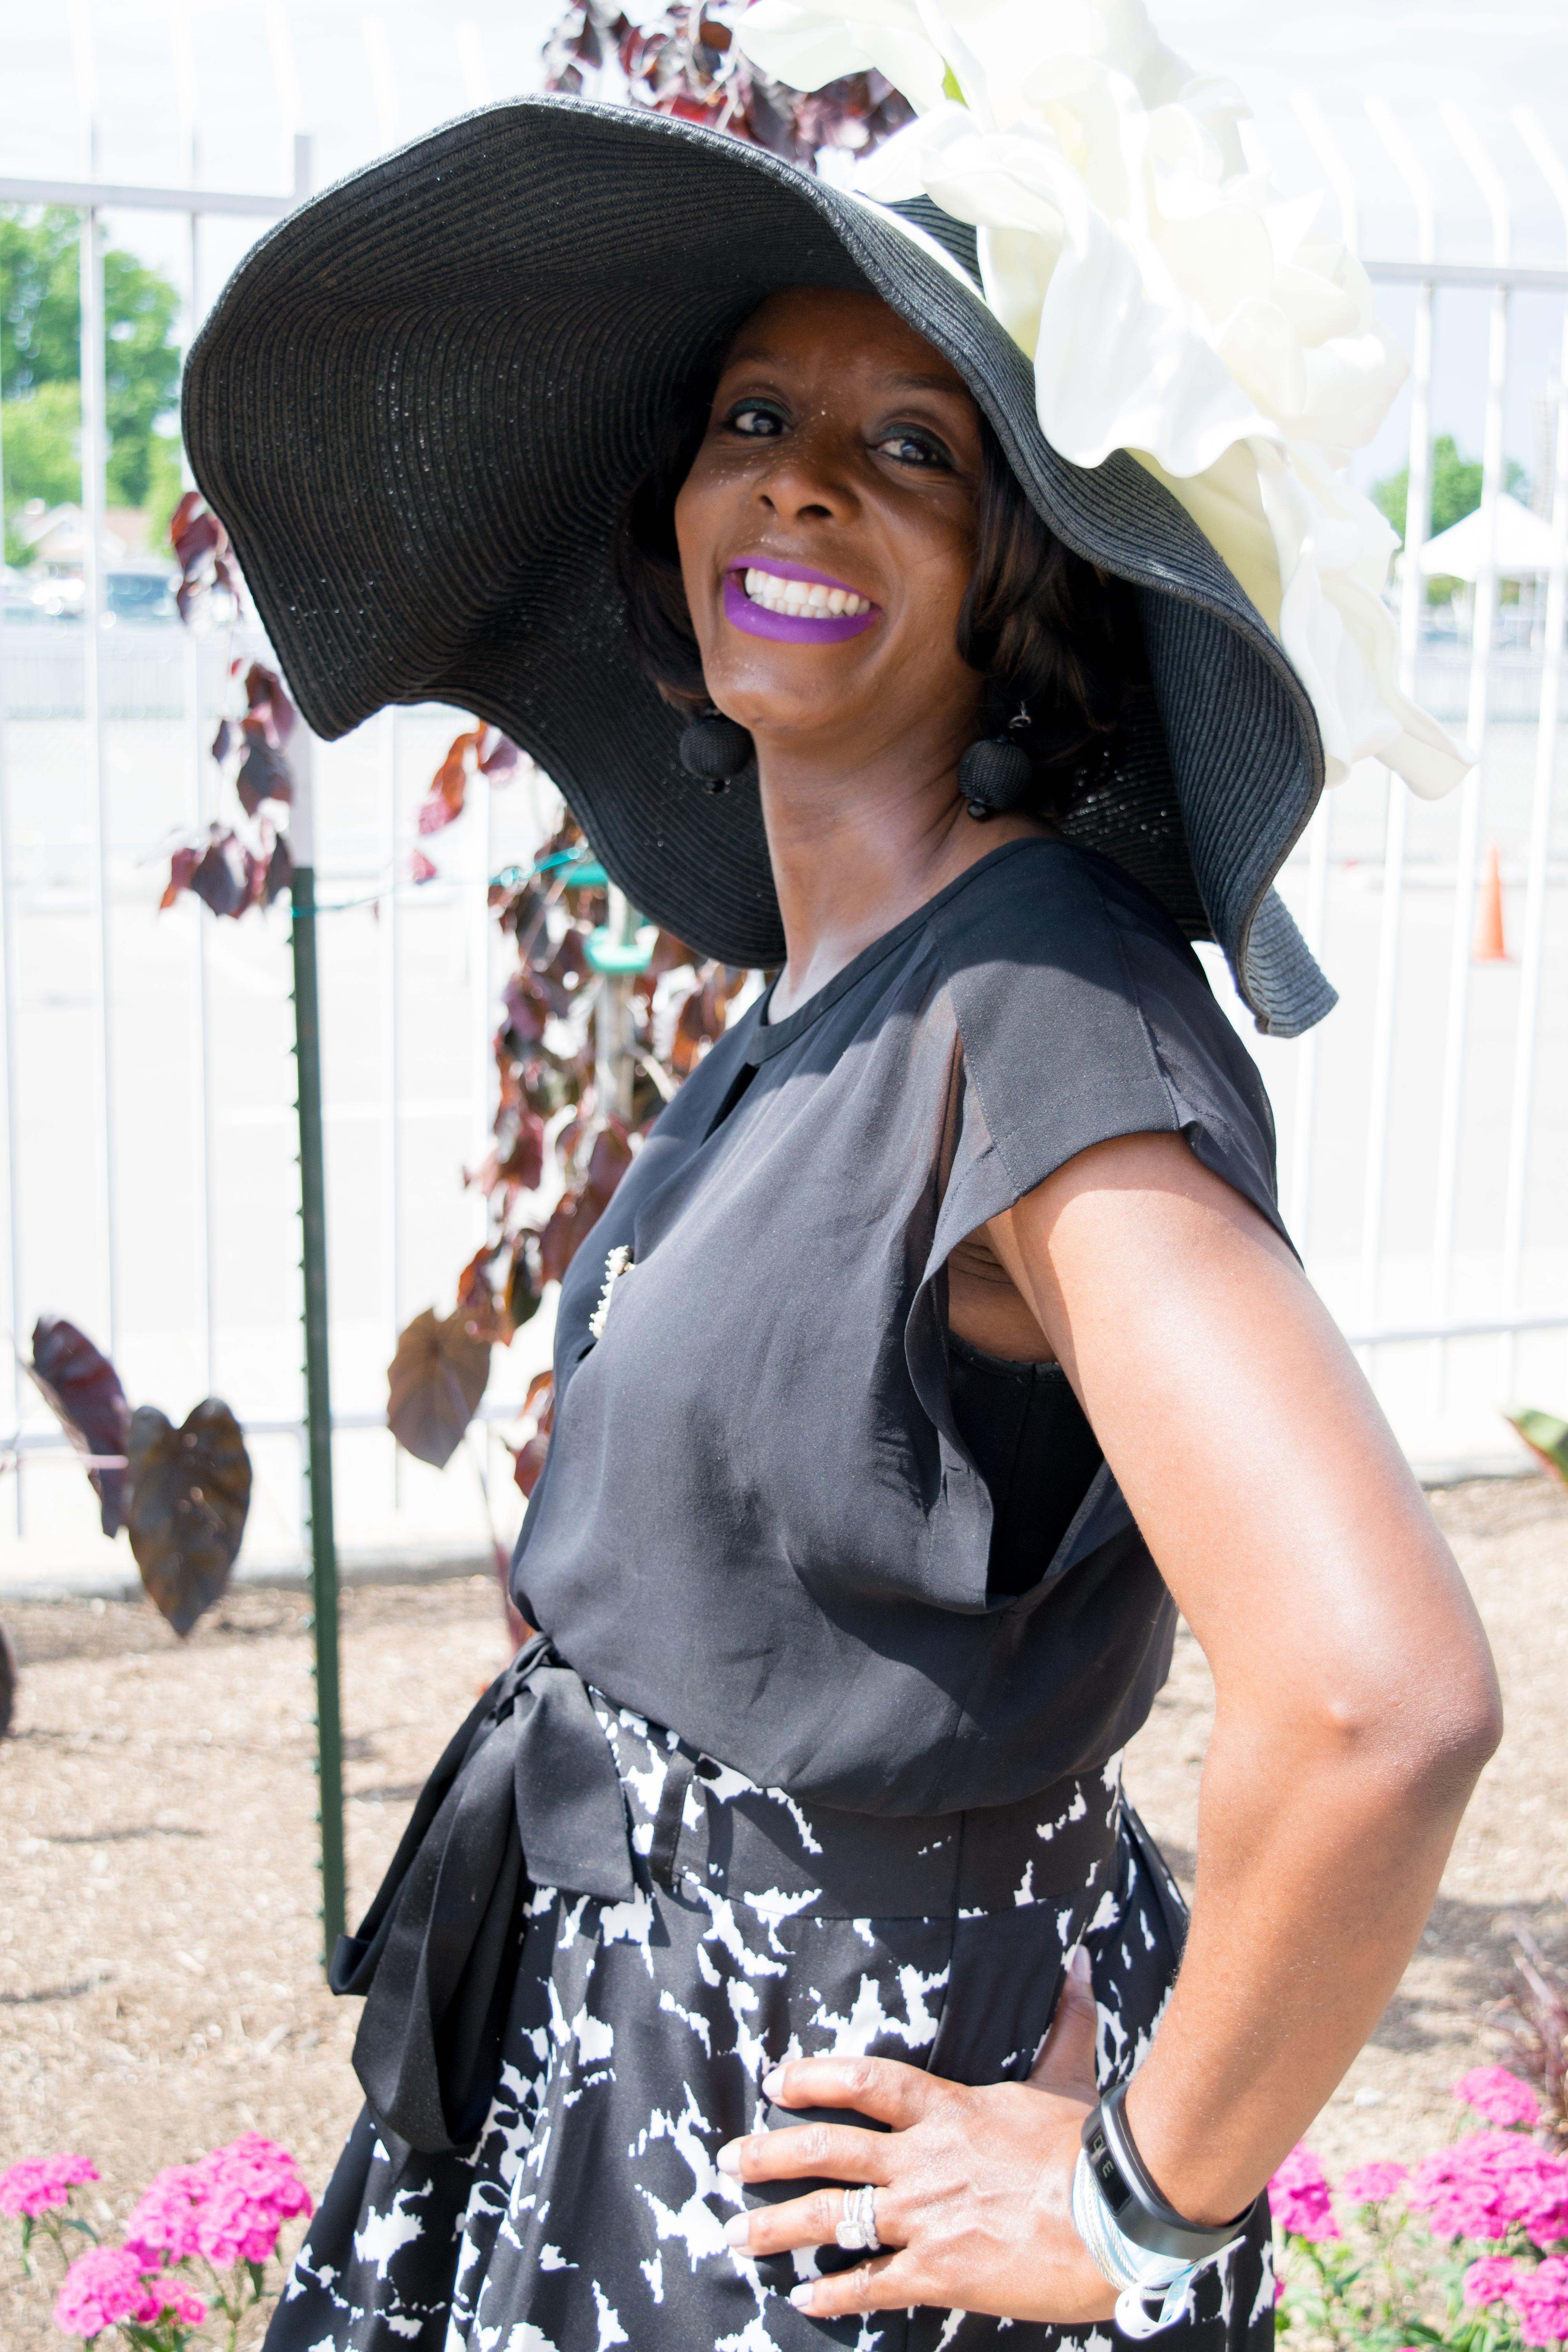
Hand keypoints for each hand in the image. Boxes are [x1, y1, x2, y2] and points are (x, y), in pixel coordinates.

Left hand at [716, 1945, 1116, 2324]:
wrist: (1118, 2214)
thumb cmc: (1095, 2146)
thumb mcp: (1072, 2074)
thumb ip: (1066, 2019)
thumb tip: (1081, 1958)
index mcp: (950, 2111)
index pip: (866, 2083)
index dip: (816, 2078)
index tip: (776, 2081)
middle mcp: (925, 2162)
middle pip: (831, 2151)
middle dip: (772, 2154)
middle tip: (727, 2160)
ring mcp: (927, 2218)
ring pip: (835, 2219)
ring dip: (780, 2226)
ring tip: (736, 2233)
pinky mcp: (942, 2273)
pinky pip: (872, 2285)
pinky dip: (834, 2294)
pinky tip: (803, 2300)